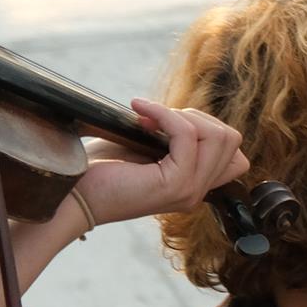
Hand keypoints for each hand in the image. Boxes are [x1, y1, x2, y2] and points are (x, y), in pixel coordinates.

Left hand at [74, 99, 247, 227]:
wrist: (73, 194)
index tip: (166, 124)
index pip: (234, 154)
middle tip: (157, 119)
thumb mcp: (145, 152)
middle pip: (231, 140)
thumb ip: (172, 141)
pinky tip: (140, 112)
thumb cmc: (99, 171)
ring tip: (148, 117)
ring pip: (219, 137)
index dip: (207, 128)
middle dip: (197, 117)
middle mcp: (197, 191)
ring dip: (183, 116)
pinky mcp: (175, 183)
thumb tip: (183, 115)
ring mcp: (190, 189)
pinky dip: (165, 115)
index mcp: (193, 185)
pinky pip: (187, 136)